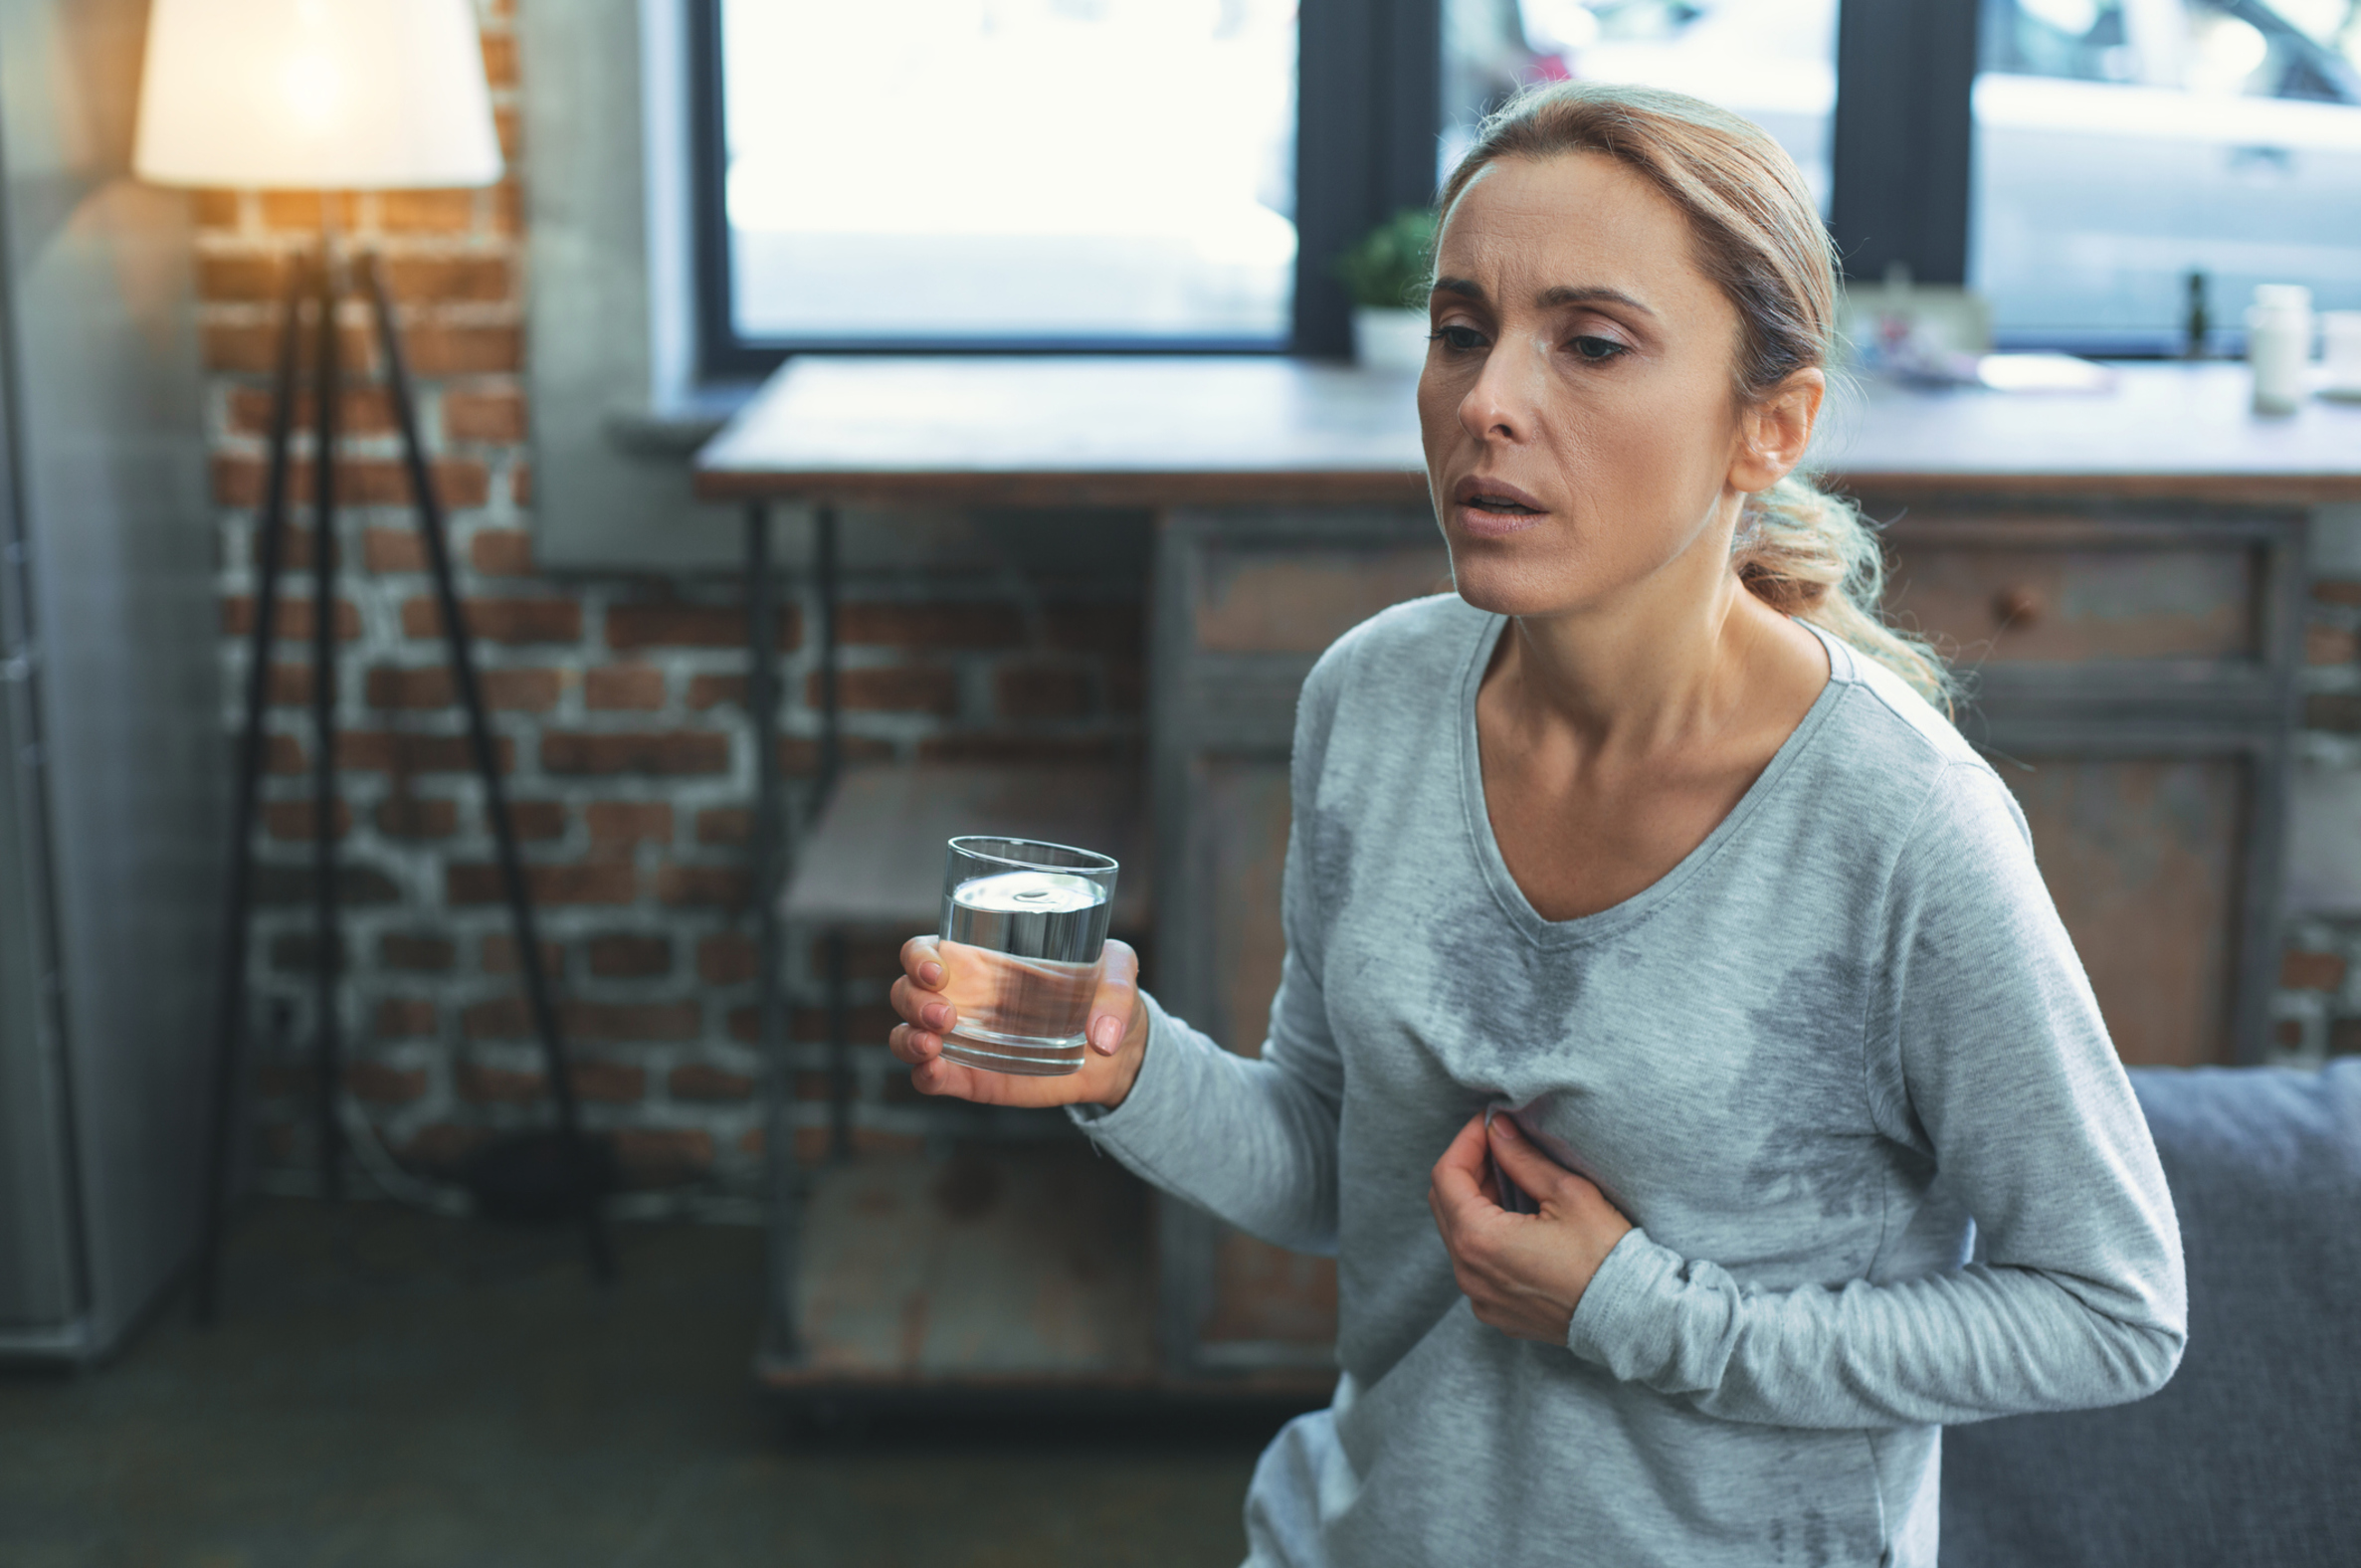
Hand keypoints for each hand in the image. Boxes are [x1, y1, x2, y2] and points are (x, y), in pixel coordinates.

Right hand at [887, 935, 1149, 1109]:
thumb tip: (1102, 1035)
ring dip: (908, 1039)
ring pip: (906, 1035)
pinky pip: (932, 1078)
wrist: (1117, 1052)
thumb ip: (1115, 991)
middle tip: (946, 1016)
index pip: (924, 950)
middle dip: (913, 1002)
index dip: (917, 957)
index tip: (937, 971)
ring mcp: (964, 1040)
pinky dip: (924, 1076)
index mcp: (981, 959)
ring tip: (933, 1046)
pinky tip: (935, 1072)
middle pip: (906, 992)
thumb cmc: (1105, 993)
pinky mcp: (974, 1078)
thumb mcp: (1119, 971)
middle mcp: (962, 997)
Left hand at [1428, 1111, 1634, 1344]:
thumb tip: (1498, 1129)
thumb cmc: (1606, 1256)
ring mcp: (1480, 1298)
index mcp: (1479, 1241)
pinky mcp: (1497, 1312)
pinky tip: (1518, 1221)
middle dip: (1468, 1169)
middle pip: (1444, 1204)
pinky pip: (1475, 1265)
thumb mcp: (1568, 1194)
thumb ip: (1522, 1158)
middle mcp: (1468, 1274)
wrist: (1633, 1317)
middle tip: (1501, 1148)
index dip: (1466, 1141)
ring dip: (1477, 1203)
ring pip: (1458, 1235)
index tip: (1490, 1124)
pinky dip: (1486, 1236)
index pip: (1446, 1175)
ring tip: (1512, 1181)